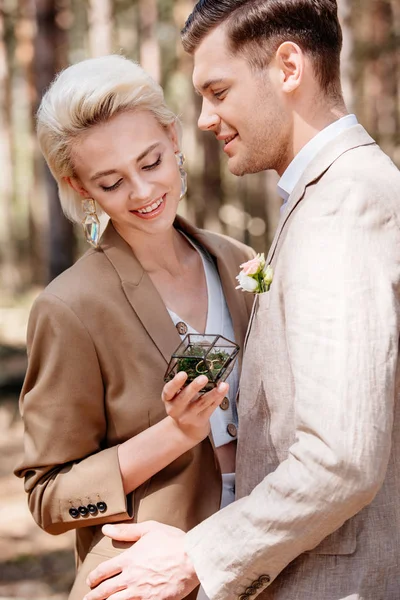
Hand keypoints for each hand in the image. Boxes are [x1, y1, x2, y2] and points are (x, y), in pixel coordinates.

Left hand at [83, 521, 198, 599]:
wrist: (193, 558)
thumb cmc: (173, 541)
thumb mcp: (149, 529)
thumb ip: (126, 530)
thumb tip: (106, 528)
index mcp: (129, 559)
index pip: (104, 571)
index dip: (94, 577)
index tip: (90, 581)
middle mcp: (131, 577)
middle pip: (105, 590)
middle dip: (93, 595)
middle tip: (87, 598)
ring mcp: (141, 592)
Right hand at [162, 371, 228, 442]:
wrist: (185, 428)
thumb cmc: (182, 405)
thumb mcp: (176, 395)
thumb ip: (183, 384)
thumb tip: (197, 365)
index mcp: (168, 399)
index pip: (168, 391)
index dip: (175, 383)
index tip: (183, 374)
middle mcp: (176, 409)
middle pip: (184, 398)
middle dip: (194, 387)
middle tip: (203, 378)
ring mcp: (189, 416)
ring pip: (201, 403)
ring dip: (213, 393)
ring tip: (221, 385)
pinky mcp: (201, 420)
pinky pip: (211, 407)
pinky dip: (219, 397)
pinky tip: (224, 389)